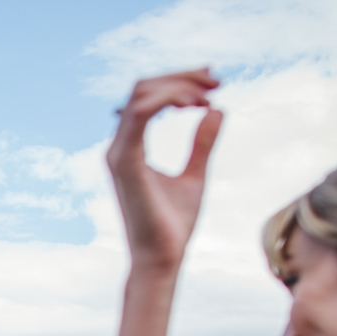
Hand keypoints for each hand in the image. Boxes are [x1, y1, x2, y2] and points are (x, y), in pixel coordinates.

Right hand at [106, 68, 222, 271]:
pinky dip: (169, 99)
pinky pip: (142, 113)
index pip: (147, 97)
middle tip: (217, 79)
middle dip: (181, 76)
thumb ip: (202, 143)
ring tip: (208, 93)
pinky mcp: (125, 162)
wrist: (162, 259)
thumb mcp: (194, 176)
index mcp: (130, 148)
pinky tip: (194, 105)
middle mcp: (118, 147)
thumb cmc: (173, 226)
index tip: (213, 84)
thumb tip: (218, 109)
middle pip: (143, 88)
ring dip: (178, 84)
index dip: (179, 82)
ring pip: (141, 94)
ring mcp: (118, 153)